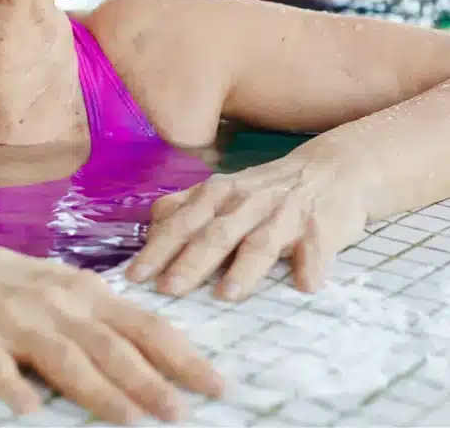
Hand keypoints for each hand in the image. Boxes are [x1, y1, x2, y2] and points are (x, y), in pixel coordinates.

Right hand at [0, 242, 223, 423]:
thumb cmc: (13, 285)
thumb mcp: (63, 291)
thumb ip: (104, 319)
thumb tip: (162, 353)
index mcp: (82, 291)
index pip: (142, 324)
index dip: (181, 355)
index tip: (217, 385)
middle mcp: (52, 302)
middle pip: (107, 345)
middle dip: (147, 380)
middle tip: (180, 413)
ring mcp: (11, 317)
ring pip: (61, 357)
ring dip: (96, 389)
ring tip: (128, 418)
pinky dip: (11, 384)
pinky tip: (29, 410)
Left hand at [126, 148, 368, 300]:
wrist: (331, 170)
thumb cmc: (265, 191)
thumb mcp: (221, 191)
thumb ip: (186, 208)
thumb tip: (150, 229)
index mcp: (216, 195)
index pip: (179, 224)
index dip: (156, 249)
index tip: (134, 275)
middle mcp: (245, 202)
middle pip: (213, 234)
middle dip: (189, 262)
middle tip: (168, 289)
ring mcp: (283, 214)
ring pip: (259, 242)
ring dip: (244, 268)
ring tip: (227, 295)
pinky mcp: (320, 227)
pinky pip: (315, 247)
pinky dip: (310, 265)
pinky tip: (305, 285)